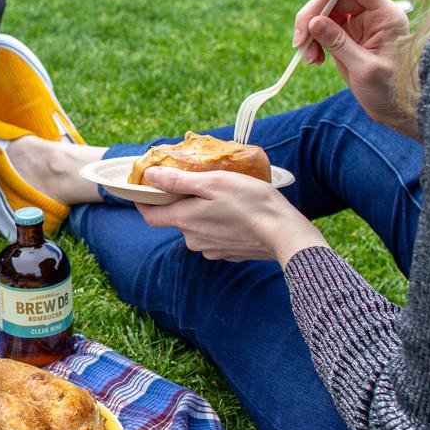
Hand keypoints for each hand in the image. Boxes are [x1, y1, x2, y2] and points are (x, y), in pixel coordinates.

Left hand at [135, 166, 326, 265]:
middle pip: (176, 218)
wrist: (285, 234)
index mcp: (184, 220)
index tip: (145, 188)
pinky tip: (236, 212)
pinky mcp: (229, 253)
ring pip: (198, 226)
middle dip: (181, 201)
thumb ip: (178, 180)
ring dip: (203, 211)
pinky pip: (216, 235)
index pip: (150, 215)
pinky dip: (220, 222)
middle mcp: (192, 240)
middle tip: (196, 181)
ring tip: (222, 195)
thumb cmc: (249, 203)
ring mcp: (211, 249)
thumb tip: (150, 175)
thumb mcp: (212, 182)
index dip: (143, 201)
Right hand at [294, 0, 416, 138]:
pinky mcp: (345, 37)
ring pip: (323, 15)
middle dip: (310, 17)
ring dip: (309, 33)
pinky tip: (313, 60)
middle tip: (299, 42)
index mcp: (385, 15)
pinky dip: (312, 43)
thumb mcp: (364, 68)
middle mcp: (371, 15)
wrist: (394, 108)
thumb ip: (338, 43)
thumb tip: (313, 22)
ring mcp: (357, 25)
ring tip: (308, 58)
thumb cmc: (389, 89)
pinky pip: (321, 31)